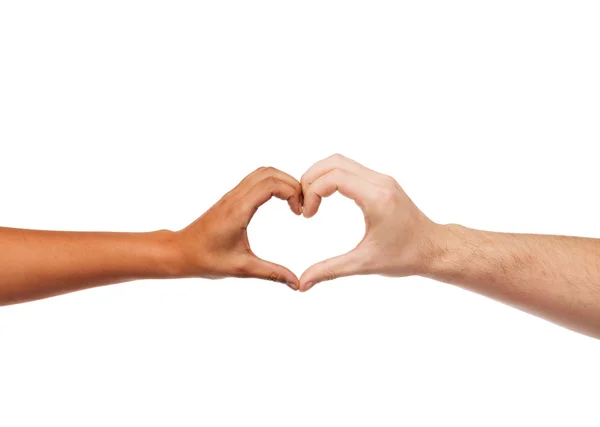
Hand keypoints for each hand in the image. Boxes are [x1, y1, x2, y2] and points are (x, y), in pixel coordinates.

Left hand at [174, 167, 302, 289]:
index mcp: (238, 210)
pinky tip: (279, 203)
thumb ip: (272, 274)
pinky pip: (255, 180)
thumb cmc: (206, 260)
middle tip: (301, 206)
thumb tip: (297, 284)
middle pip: (269, 172)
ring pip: (262, 173)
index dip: (291, 192)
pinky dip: (272, 184)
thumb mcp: (242, 269)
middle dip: (291, 184)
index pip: (271, 184)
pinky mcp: (231, 198)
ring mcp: (232, 195)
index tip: (299, 212)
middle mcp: (235, 197)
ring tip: (293, 203)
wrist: (180, 252)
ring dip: (282, 182)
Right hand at [299, 154, 438, 290]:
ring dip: (320, 176)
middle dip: (311, 179)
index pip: (334, 177)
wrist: (433, 249)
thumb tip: (302, 284)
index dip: (312, 192)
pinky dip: (332, 178)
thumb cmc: (404, 257)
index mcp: (377, 198)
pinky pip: (350, 169)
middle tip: (303, 204)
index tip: (307, 215)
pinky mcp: (382, 182)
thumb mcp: (364, 264)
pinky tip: (325, 197)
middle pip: (334, 162)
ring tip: (311, 200)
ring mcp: (382, 179)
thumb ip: (330, 270)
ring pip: (341, 162)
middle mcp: (380, 182)